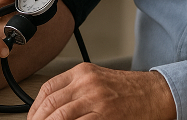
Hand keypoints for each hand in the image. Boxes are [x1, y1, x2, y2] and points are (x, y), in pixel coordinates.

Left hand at [27, 63, 175, 119]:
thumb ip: (75, 89)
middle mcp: (86, 83)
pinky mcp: (105, 115)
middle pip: (50, 103)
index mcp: (82, 72)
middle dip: (38, 119)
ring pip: (60, 115)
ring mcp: (95, 98)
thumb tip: (53, 108)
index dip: (35, 107)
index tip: (33, 117)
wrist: (154, 93)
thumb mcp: (97, 80)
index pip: (47, 88)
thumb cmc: (128, 89)